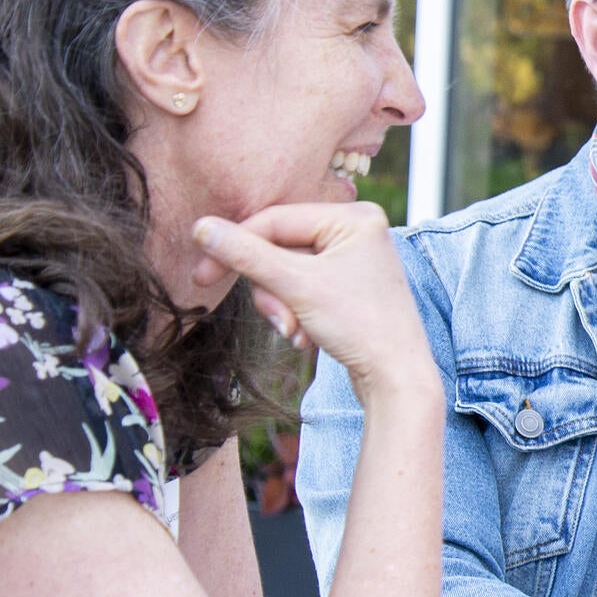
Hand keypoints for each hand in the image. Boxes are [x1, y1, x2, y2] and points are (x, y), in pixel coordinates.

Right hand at [191, 202, 432, 401]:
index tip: (200, 275)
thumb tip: (201, 227)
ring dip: (282, 306)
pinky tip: (308, 336)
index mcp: (354, 216)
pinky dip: (296, 312)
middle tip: (279, 320)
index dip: (234, 246)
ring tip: (296, 332)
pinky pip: (302, 288)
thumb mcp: (295, 286)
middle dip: (271, 290)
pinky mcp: (348, 286)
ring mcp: (354, 259)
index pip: (275, 220)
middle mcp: (357, 230)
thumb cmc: (359, 327)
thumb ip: (245, 255)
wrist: (396, 380)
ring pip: (286, 272)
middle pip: (279, 248)